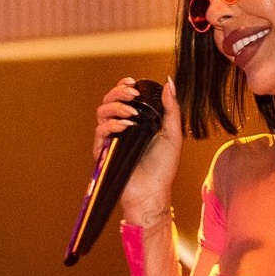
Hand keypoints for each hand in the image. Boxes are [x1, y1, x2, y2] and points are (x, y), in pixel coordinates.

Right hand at [93, 77, 181, 224]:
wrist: (153, 193)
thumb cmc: (163, 168)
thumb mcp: (173, 134)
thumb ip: (171, 108)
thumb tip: (168, 83)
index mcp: (137, 122)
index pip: (123, 97)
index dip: (124, 86)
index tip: (133, 83)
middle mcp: (122, 128)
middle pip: (109, 100)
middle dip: (118, 92)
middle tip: (132, 94)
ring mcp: (112, 139)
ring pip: (102, 112)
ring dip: (116, 107)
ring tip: (131, 112)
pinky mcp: (104, 151)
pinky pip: (100, 132)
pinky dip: (112, 125)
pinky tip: (125, 127)